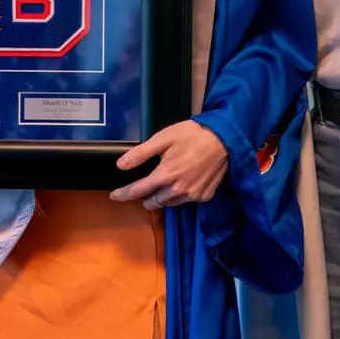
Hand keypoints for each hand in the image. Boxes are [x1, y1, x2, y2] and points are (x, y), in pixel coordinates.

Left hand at [109, 119, 229, 209]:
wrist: (224, 139)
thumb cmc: (192, 135)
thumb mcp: (163, 138)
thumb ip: (140, 154)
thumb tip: (120, 165)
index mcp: (165, 175)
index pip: (138, 191)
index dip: (123, 194)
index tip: (114, 196)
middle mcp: (177, 190)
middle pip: (153, 202)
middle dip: (146, 196)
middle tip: (147, 185)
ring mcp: (192, 195)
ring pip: (169, 203)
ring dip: (163, 197)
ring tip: (165, 183)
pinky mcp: (204, 196)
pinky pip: (186, 201)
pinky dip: (181, 195)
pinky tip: (184, 182)